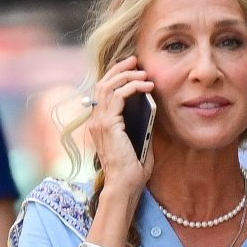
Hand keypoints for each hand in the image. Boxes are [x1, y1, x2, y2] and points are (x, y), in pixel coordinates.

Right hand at [85, 58, 154, 197]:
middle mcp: (96, 121)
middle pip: (102, 84)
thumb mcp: (139, 141)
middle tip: (135, 60)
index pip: (102, 92)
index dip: (115, 76)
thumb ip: (141, 124)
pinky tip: (147, 86)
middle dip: (119, 69)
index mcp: (100, 124)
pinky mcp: (108, 124)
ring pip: (109, 86)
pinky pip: (118, 96)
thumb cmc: (132, 171)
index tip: (132, 68)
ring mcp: (100, 122)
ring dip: (127, 75)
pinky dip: (133, 87)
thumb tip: (150, 107)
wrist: (125, 186)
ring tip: (143, 72)